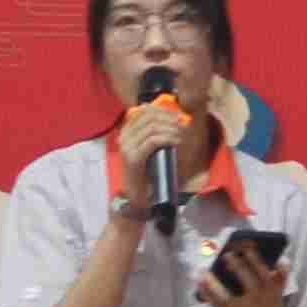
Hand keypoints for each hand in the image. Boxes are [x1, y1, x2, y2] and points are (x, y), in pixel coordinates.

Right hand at [109, 95, 191, 210]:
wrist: (136, 197)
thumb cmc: (146, 174)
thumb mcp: (151, 150)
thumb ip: (156, 135)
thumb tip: (173, 119)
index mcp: (127, 132)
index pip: (144, 111)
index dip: (163, 110)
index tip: (178, 115)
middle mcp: (124, 137)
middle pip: (149, 116)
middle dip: (169, 118)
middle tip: (182, 125)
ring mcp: (127, 147)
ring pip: (152, 127)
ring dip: (171, 129)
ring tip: (181, 135)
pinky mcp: (133, 158)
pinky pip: (152, 141)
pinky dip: (167, 138)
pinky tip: (176, 142)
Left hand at [197, 236, 293, 306]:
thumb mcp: (279, 294)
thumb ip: (280, 277)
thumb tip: (282, 261)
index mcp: (269, 292)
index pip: (263, 273)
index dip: (254, 259)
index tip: (245, 248)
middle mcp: (257, 302)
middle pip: (247, 282)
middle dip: (237, 267)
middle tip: (226, 255)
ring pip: (227, 297)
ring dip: (214, 284)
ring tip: (204, 272)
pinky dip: (208, 297)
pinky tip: (200, 286)